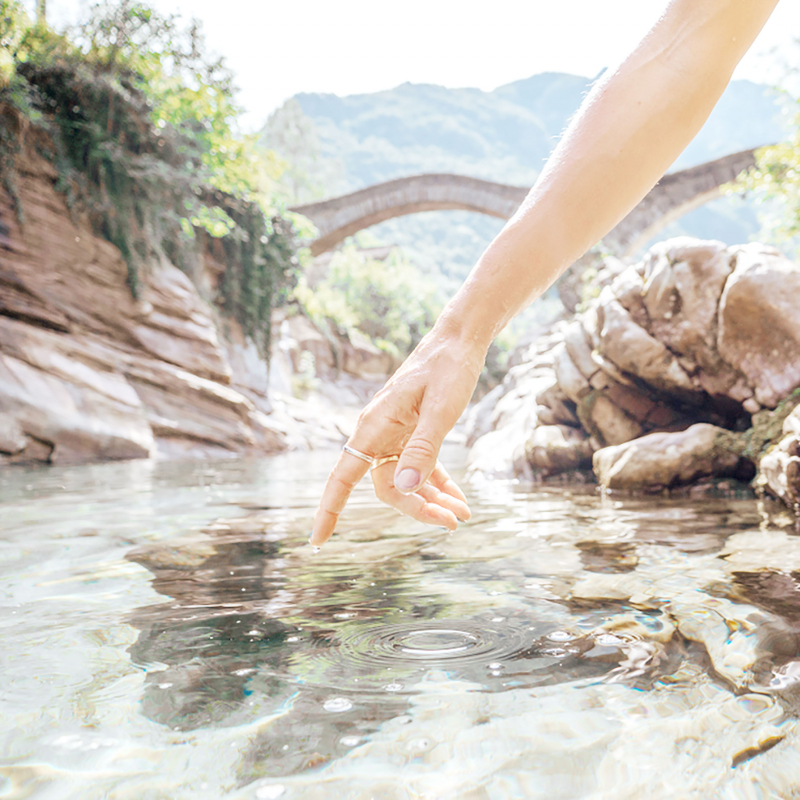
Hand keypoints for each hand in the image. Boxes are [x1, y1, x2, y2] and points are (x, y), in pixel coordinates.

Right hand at [310, 324, 485, 545]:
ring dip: (432, 500)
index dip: (328, 510)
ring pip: (406, 481)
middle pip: (387, 487)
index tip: (317, 541)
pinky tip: (459, 498)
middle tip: (452, 521)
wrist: (460, 339)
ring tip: (463, 514)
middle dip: (416, 508)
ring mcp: (397, 435)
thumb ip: (423, 448)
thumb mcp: (440, 409)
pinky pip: (421, 468)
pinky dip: (439, 485)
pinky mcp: (414, 433)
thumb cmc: (448, 367)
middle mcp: (380, 434)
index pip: (342, 477)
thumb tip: (405, 488)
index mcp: (374, 426)